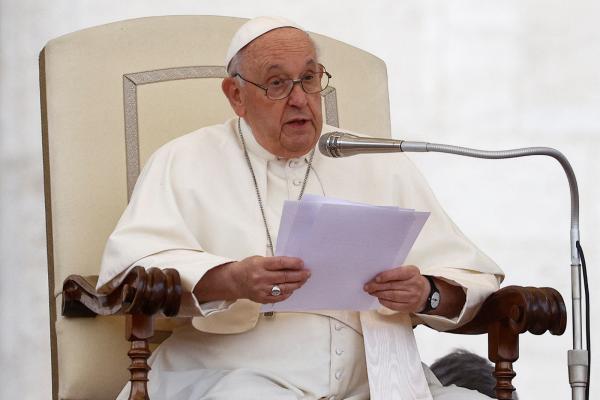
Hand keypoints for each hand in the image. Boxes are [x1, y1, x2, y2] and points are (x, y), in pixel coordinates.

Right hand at [195, 256, 310, 303]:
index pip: (280, 263)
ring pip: (284, 288)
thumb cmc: (247, 268)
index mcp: (260, 265)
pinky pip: (279, 297)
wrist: (233, 281)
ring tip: (303, 280)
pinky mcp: (263, 299)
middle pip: (285, 277)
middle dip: (299, 275)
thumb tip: (291, 264)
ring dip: (296, 284)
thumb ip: (273, 262)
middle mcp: (261, 278)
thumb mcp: (258, 259)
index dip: (293, 263)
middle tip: (307, 273)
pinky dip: (287, 293)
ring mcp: (262, 290)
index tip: (302, 263)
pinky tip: (293, 289)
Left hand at [363, 265, 429, 312]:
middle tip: (368, 286)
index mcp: (412, 272)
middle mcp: (414, 284)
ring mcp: (413, 297)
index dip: (387, 276)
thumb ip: (394, 272)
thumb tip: (376, 277)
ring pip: (392, 296)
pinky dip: (385, 302)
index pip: (399, 273)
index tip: (376, 278)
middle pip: (392, 286)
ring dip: (379, 294)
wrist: (426, 293)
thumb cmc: (412, 280)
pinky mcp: (409, 307)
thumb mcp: (407, 272)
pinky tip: (380, 298)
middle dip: (377, 286)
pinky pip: (394, 305)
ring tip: (371, 292)